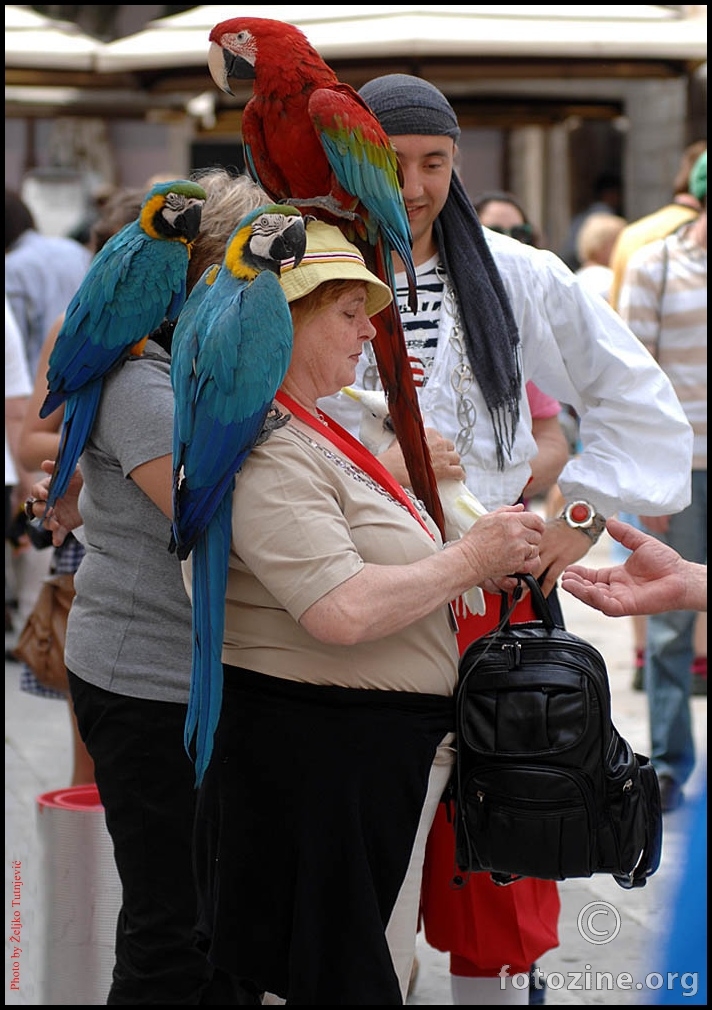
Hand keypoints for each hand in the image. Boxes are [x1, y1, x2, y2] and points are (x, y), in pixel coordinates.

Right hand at [25, 460, 83, 545]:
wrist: (103, 491)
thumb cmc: (86, 478)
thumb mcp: (76, 470)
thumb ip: (61, 468)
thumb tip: (44, 464)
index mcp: (50, 487)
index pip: (37, 490)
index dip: (39, 492)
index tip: (46, 494)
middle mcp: (51, 501)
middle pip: (37, 507)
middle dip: (41, 510)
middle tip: (50, 511)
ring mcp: (57, 514)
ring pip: (45, 521)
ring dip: (48, 524)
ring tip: (56, 525)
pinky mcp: (65, 524)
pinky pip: (58, 533)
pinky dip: (56, 538)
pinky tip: (57, 542)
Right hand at [377, 427, 464, 486]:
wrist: (395, 467)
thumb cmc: (397, 454)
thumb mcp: (404, 433)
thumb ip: (415, 424)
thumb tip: (421, 415)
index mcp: (430, 433)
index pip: (440, 437)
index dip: (438, 444)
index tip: (435, 449)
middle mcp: (439, 443)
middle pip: (450, 447)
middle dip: (447, 452)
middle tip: (442, 458)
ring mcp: (443, 457)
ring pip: (456, 458)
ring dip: (453, 462)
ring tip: (450, 467)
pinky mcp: (445, 470)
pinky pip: (459, 471)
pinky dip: (459, 474)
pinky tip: (458, 476)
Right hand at [459, 504, 543, 587]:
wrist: (470, 559)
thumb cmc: (476, 539)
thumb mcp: (488, 518)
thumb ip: (506, 510)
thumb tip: (521, 507)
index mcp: (511, 519)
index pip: (536, 520)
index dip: (538, 525)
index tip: (535, 529)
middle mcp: (517, 532)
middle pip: (538, 535)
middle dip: (531, 539)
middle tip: (520, 542)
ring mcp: (518, 547)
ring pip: (535, 548)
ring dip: (528, 551)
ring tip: (515, 552)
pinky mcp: (518, 561)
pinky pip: (532, 561)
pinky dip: (526, 562)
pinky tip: (516, 560)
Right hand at [561, 517, 692, 615]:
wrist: (681, 575)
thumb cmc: (666, 562)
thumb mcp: (640, 543)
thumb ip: (624, 533)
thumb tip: (610, 521)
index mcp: (616, 576)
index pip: (591, 576)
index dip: (579, 573)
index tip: (568, 569)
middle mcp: (616, 589)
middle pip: (588, 589)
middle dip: (575, 584)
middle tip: (564, 578)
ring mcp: (620, 599)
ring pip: (593, 598)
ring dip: (580, 591)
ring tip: (568, 584)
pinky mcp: (626, 606)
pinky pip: (606, 605)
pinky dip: (594, 598)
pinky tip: (586, 590)